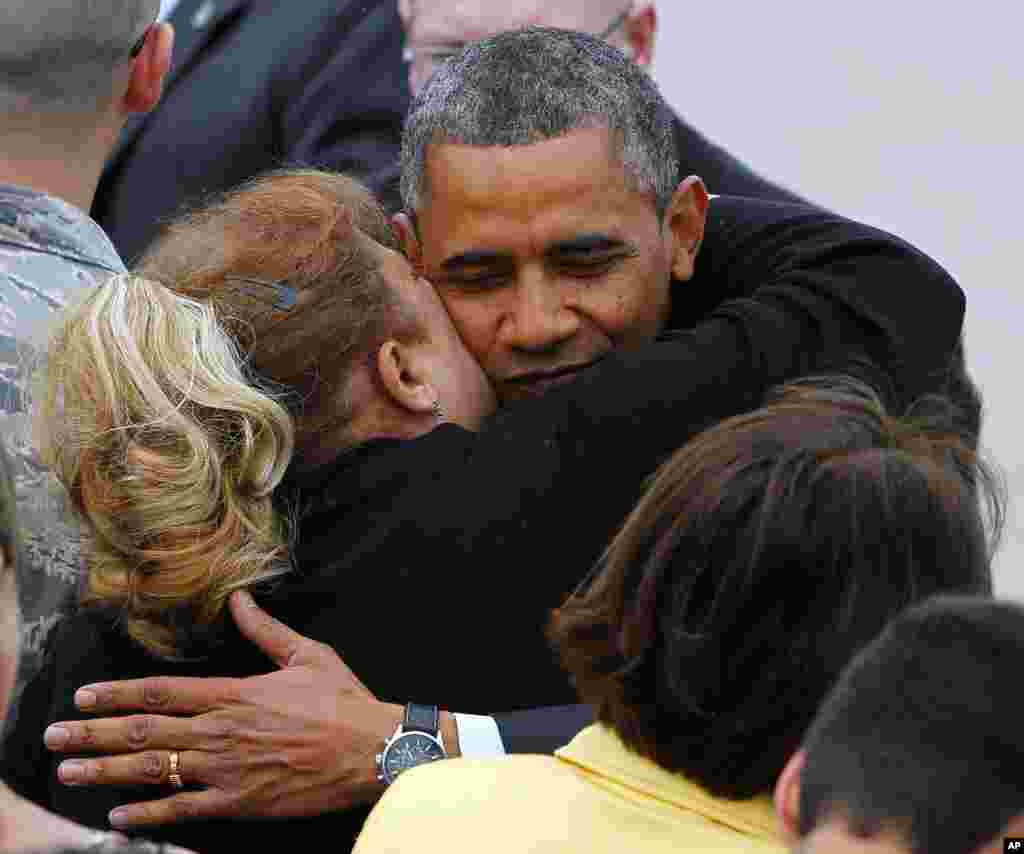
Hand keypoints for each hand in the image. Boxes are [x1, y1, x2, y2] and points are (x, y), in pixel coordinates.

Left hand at [43, 590, 402, 828]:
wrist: (372, 750)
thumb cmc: (342, 700)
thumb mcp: (308, 655)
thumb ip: (266, 629)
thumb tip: (239, 598)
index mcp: (235, 693)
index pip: (161, 691)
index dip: (116, 693)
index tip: (83, 694)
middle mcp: (221, 731)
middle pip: (144, 730)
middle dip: (93, 732)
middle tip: (54, 735)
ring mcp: (226, 770)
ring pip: (152, 769)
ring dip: (105, 770)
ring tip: (69, 771)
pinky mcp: (238, 802)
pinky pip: (181, 810)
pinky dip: (146, 813)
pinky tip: (117, 816)